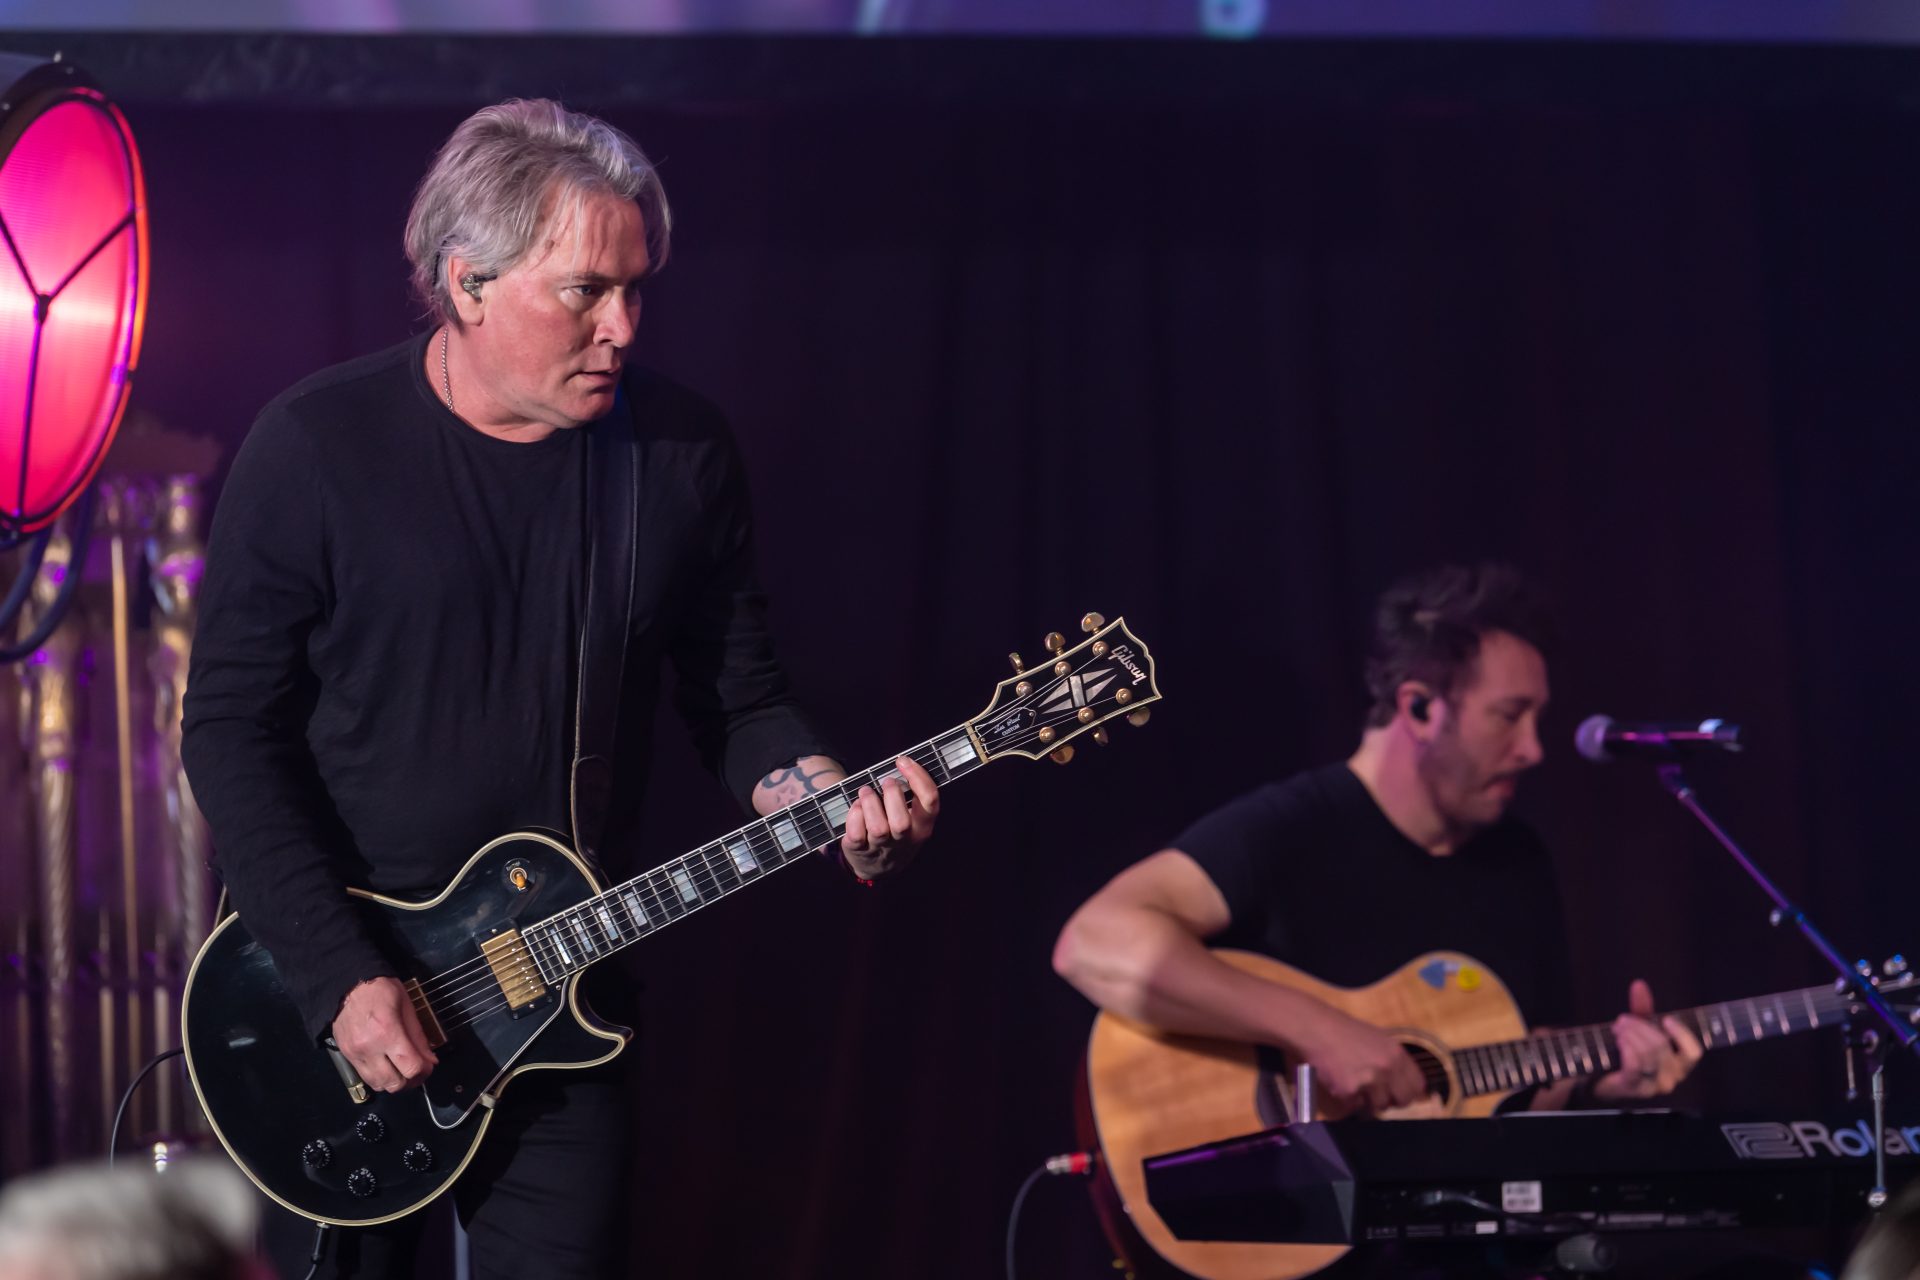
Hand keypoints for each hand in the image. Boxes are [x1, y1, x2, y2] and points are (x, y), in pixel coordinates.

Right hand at [331, 975, 437, 1092]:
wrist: (347, 985)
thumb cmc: (381, 990)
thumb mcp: (407, 1006)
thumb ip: (419, 1036)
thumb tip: (430, 1060)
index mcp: (388, 1032)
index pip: (411, 1067)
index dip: (425, 1071)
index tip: (429, 1066)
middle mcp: (369, 1048)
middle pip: (394, 1084)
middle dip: (411, 1081)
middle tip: (417, 1070)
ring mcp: (355, 1054)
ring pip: (378, 1085)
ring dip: (394, 1082)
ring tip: (401, 1070)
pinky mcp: (346, 1056)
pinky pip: (365, 1078)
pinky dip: (379, 1077)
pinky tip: (386, 1066)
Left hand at [838, 755, 939, 880]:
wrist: (878, 866)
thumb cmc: (896, 832)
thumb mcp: (913, 818)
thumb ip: (911, 795)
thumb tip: (902, 763)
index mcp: (923, 827)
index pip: (930, 801)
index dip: (917, 776)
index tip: (903, 761)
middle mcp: (905, 840)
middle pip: (901, 822)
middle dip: (891, 795)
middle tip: (885, 781)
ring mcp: (882, 847)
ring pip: (878, 828)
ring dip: (870, 803)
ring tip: (866, 792)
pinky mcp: (860, 850)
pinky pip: (856, 833)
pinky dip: (854, 816)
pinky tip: (857, 808)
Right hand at [1295, 1005, 1428, 1115]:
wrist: (1315, 1028)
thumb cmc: (1344, 1031)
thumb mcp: (1377, 1039)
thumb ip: (1393, 1060)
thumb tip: (1403, 1084)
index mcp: (1397, 1053)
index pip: (1417, 1085)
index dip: (1408, 1091)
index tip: (1397, 1092)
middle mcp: (1387, 1068)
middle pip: (1403, 1101)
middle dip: (1391, 1100)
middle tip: (1376, 1093)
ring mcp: (1369, 1081)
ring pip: (1379, 1106)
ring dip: (1367, 1100)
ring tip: (1353, 1082)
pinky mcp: (1349, 1091)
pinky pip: (1354, 1106)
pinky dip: (1347, 1098)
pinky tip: (1339, 1081)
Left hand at [1592, 979, 1702, 1101]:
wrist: (1606, 1077)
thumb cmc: (1631, 1051)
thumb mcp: (1641, 1028)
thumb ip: (1643, 1008)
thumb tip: (1639, 984)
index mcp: (1681, 1063)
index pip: (1693, 1052)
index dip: (1682, 1035)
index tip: (1666, 1019)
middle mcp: (1672, 1077)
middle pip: (1662, 1047)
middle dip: (1640, 1027)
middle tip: (1623, 1019)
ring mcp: (1654, 1086)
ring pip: (1647, 1055)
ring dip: (1630, 1035)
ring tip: (1618, 1027)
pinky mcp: (1635, 1088)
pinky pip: (1634, 1066)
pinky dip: (1626, 1048)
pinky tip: (1619, 1040)